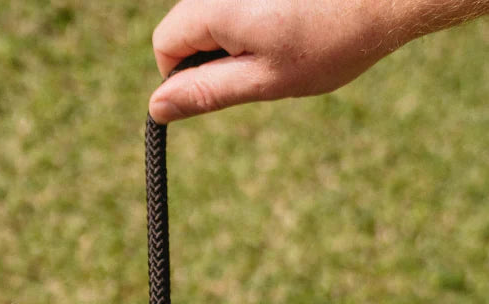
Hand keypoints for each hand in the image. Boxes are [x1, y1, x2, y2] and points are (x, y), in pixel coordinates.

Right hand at [149, 0, 412, 121]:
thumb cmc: (331, 39)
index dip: (181, 76)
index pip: (164, 44)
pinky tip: (297, 20)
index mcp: (213, 6)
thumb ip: (205, 93)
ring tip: (287, 40)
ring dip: (238, 34)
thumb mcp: (264, 80)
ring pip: (216, 11)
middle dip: (213, 51)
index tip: (221, 87)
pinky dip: (259, 13)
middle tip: (263, 65)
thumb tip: (157, 109)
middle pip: (188, 23)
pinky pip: (242, 0)